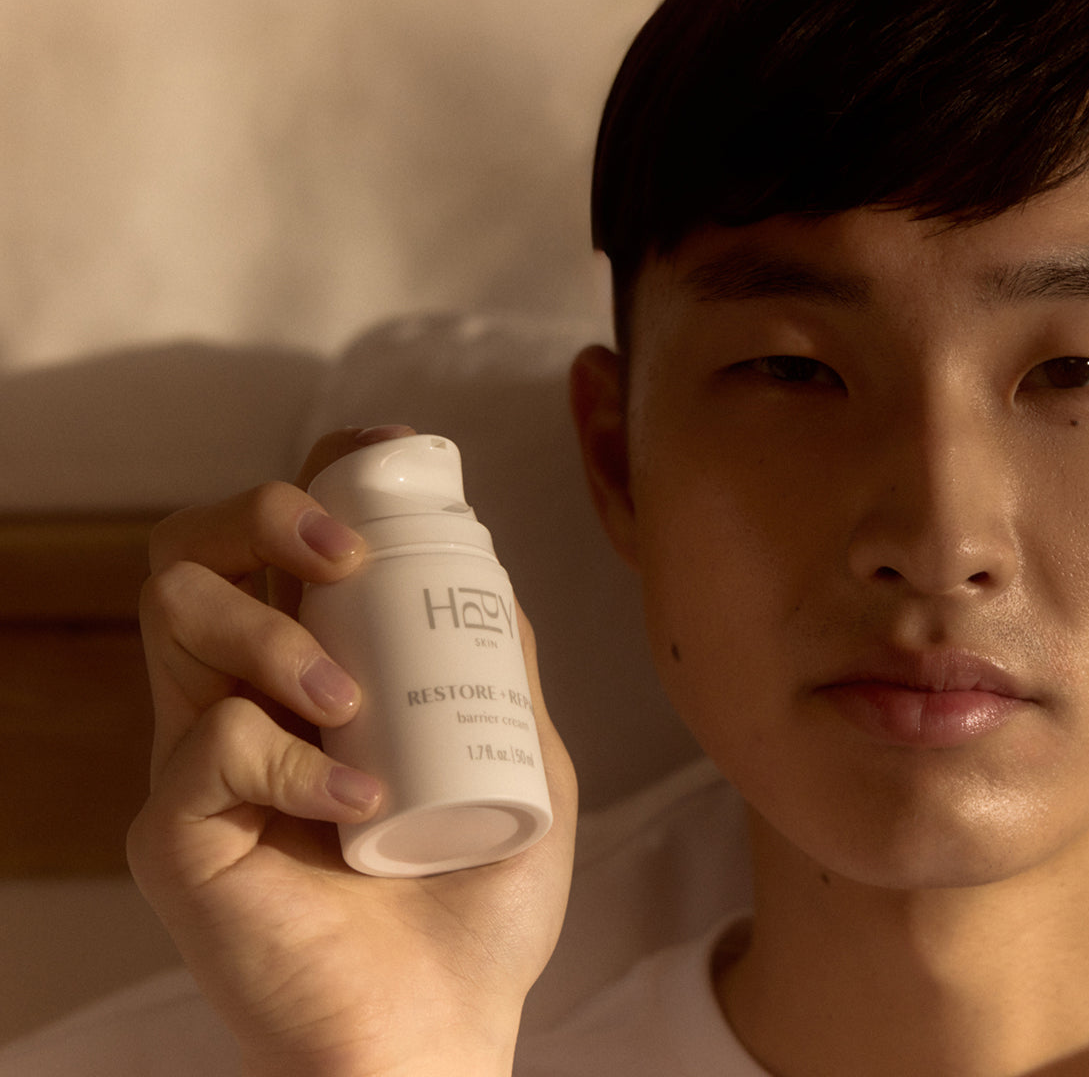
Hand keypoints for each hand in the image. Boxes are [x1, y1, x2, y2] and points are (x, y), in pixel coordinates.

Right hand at [128, 427, 576, 1076]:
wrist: (443, 1027)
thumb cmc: (477, 907)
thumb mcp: (518, 760)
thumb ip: (500, 668)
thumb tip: (494, 570)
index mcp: (311, 674)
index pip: (272, 547)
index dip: (307, 486)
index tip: (375, 464)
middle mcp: (243, 700)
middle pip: (193, 550)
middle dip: (262, 515)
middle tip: (347, 557)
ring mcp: (201, 761)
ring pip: (175, 614)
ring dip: (269, 632)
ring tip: (350, 700)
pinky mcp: (177, 830)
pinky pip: (207, 744)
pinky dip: (289, 758)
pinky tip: (357, 805)